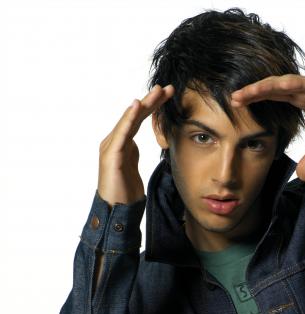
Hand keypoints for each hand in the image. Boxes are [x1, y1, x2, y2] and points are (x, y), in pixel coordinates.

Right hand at [97, 84, 174, 206]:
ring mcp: (111, 146)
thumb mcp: (132, 168)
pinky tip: (137, 106)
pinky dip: (129, 119)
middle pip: (134, 116)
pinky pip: (122, 133)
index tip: (168, 95)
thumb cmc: (124, 192)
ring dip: (144, 105)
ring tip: (157, 92)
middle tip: (167, 87)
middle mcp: (114, 141)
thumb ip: (133, 154)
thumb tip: (136, 145)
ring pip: (129, 120)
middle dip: (151, 101)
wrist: (116, 211)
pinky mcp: (111, 155)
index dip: (152, 106)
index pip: (138, 120)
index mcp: (121, 143)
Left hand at [229, 75, 304, 181]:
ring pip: (288, 82)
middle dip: (254, 92)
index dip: (255, 99)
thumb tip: (302, 176)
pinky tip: (281, 84)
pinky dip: (297, 83)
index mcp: (302, 99)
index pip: (273, 96)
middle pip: (274, 88)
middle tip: (233, 98)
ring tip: (250, 91)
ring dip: (268, 86)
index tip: (235, 104)